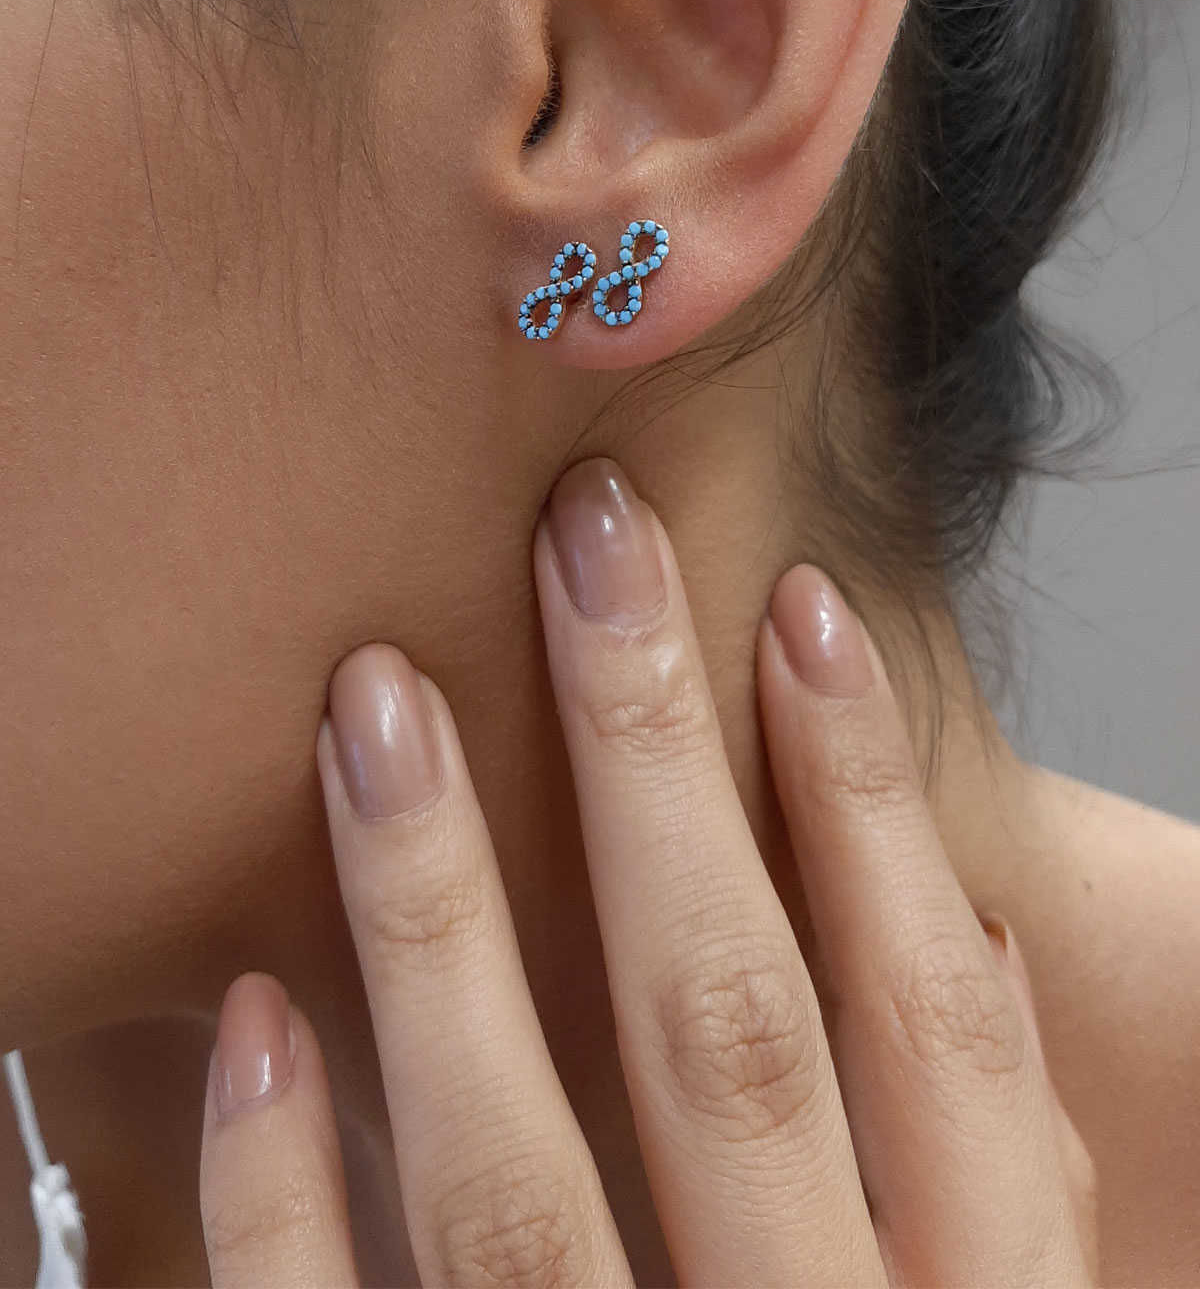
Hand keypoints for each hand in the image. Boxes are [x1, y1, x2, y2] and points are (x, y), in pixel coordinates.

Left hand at [199, 456, 1098, 1286]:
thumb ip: (987, 1187)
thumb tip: (965, 957)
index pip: (924, 1021)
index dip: (870, 802)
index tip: (796, 610)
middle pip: (726, 1035)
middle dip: (655, 765)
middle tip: (586, 544)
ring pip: (513, 1173)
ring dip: (440, 915)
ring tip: (375, 704)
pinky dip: (285, 1197)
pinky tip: (250, 1016)